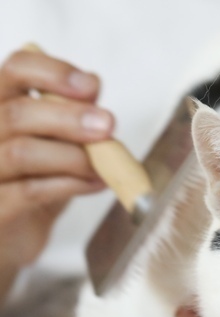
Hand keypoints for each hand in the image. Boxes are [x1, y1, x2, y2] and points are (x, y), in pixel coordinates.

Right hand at [0, 47, 114, 302]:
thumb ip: (66, 117)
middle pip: (17, 113)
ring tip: (104, 166)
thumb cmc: (28, 187)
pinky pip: (29, 191)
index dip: (53, 73)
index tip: (91, 85)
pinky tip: (95, 184)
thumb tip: (92, 81)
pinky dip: (69, 185)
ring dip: (74, 156)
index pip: (15, 70)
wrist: (5, 242)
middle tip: (108, 125)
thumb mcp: (51, 146)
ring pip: (22, 152)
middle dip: (70, 118)